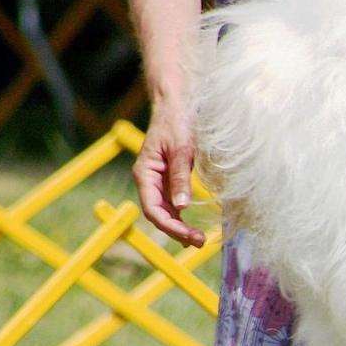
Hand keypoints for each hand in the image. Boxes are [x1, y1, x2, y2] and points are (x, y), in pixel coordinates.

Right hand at [134, 97, 205, 247]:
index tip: (190, 237)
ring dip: (180, 227)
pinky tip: (192, 228)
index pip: (153, 210)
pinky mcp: (169, 179)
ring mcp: (158, 181)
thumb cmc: (177, 121)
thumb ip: (180, 178)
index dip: (170, 227)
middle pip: (159, 214)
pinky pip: (172, 203)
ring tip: (199, 239)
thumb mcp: (182, 149)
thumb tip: (182, 208)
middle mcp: (148, 180)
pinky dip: (182, 217)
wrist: (176, 103)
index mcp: (145, 174)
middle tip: (200, 242)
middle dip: (177, 231)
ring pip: (166, 211)